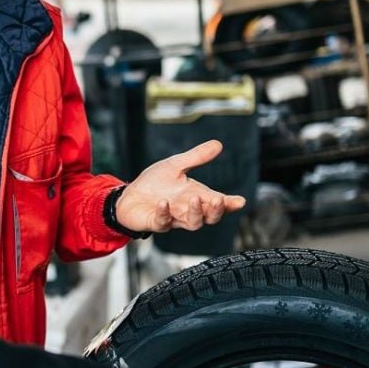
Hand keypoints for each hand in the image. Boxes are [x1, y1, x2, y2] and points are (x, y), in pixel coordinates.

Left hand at [116, 140, 246, 232]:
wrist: (129, 196)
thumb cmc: (154, 184)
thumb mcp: (175, 165)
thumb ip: (196, 157)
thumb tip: (218, 144)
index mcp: (196, 196)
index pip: (218, 203)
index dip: (230, 204)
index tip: (240, 201)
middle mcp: (188, 210)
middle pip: (210, 217)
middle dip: (216, 210)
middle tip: (219, 200)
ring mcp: (173, 218)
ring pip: (192, 224)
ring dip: (195, 213)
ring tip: (194, 199)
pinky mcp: (156, 222)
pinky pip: (163, 223)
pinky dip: (164, 214)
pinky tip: (164, 203)